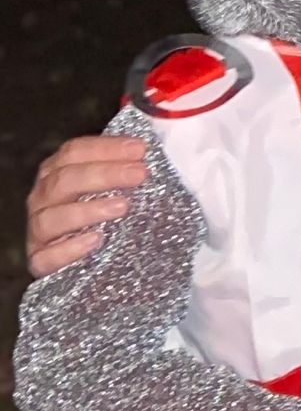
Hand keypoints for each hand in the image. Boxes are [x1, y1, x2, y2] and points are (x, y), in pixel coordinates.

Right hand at [26, 134, 148, 276]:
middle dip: (103, 174)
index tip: (140, 150)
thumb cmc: (109, 218)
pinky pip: (46, 257)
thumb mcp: (117, 189)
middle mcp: (43, 199)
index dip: (105, 148)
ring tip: (122, 207)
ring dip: (87, 211)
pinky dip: (69, 249)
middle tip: (139, 174)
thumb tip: (152, 144)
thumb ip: (126, 168)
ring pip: (50, 218)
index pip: (73, 152)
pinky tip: (96, 240)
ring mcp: (38, 232)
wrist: (98, 266)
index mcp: (57, 173)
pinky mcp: (40, 262)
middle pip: (63, 180)